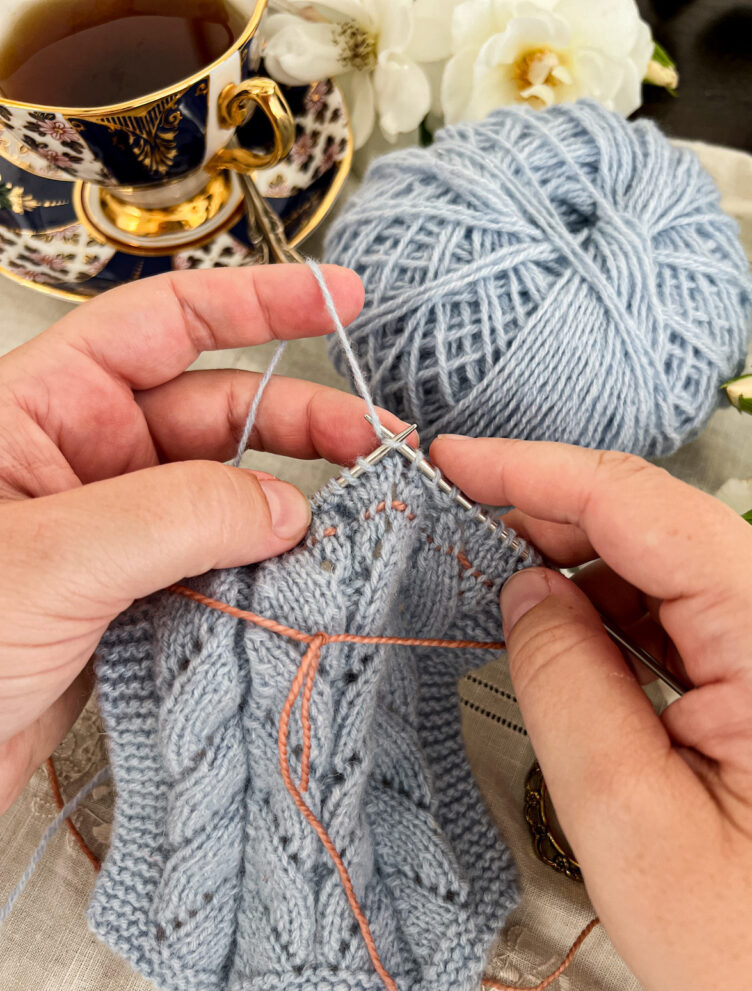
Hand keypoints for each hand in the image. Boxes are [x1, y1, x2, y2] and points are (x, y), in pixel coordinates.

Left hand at [0, 264, 405, 813]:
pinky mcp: (130, 602)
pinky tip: (304, 581)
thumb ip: (177, 516)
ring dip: (290, 506)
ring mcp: (110, 534)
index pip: (163, 324)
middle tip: (378, 442)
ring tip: (356, 519)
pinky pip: (215, 568)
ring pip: (224, 496)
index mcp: (42, 409)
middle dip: (304, 420)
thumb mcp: (50, 556)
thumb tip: (284, 506)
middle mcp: (81, 461)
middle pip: (216, 411)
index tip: (337, 296)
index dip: (257, 302)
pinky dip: (264, 574)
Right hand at [431, 437, 751, 990]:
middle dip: (551, 519)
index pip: (644, 509)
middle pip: (659, 525)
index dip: (538, 471)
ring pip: (667, 567)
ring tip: (499, 587)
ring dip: (579, 569)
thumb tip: (523, 589)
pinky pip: (682, 616)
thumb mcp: (630, 823)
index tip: (454, 459)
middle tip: (459, 527)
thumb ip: (565, 685)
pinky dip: (612, 614)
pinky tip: (563, 635)